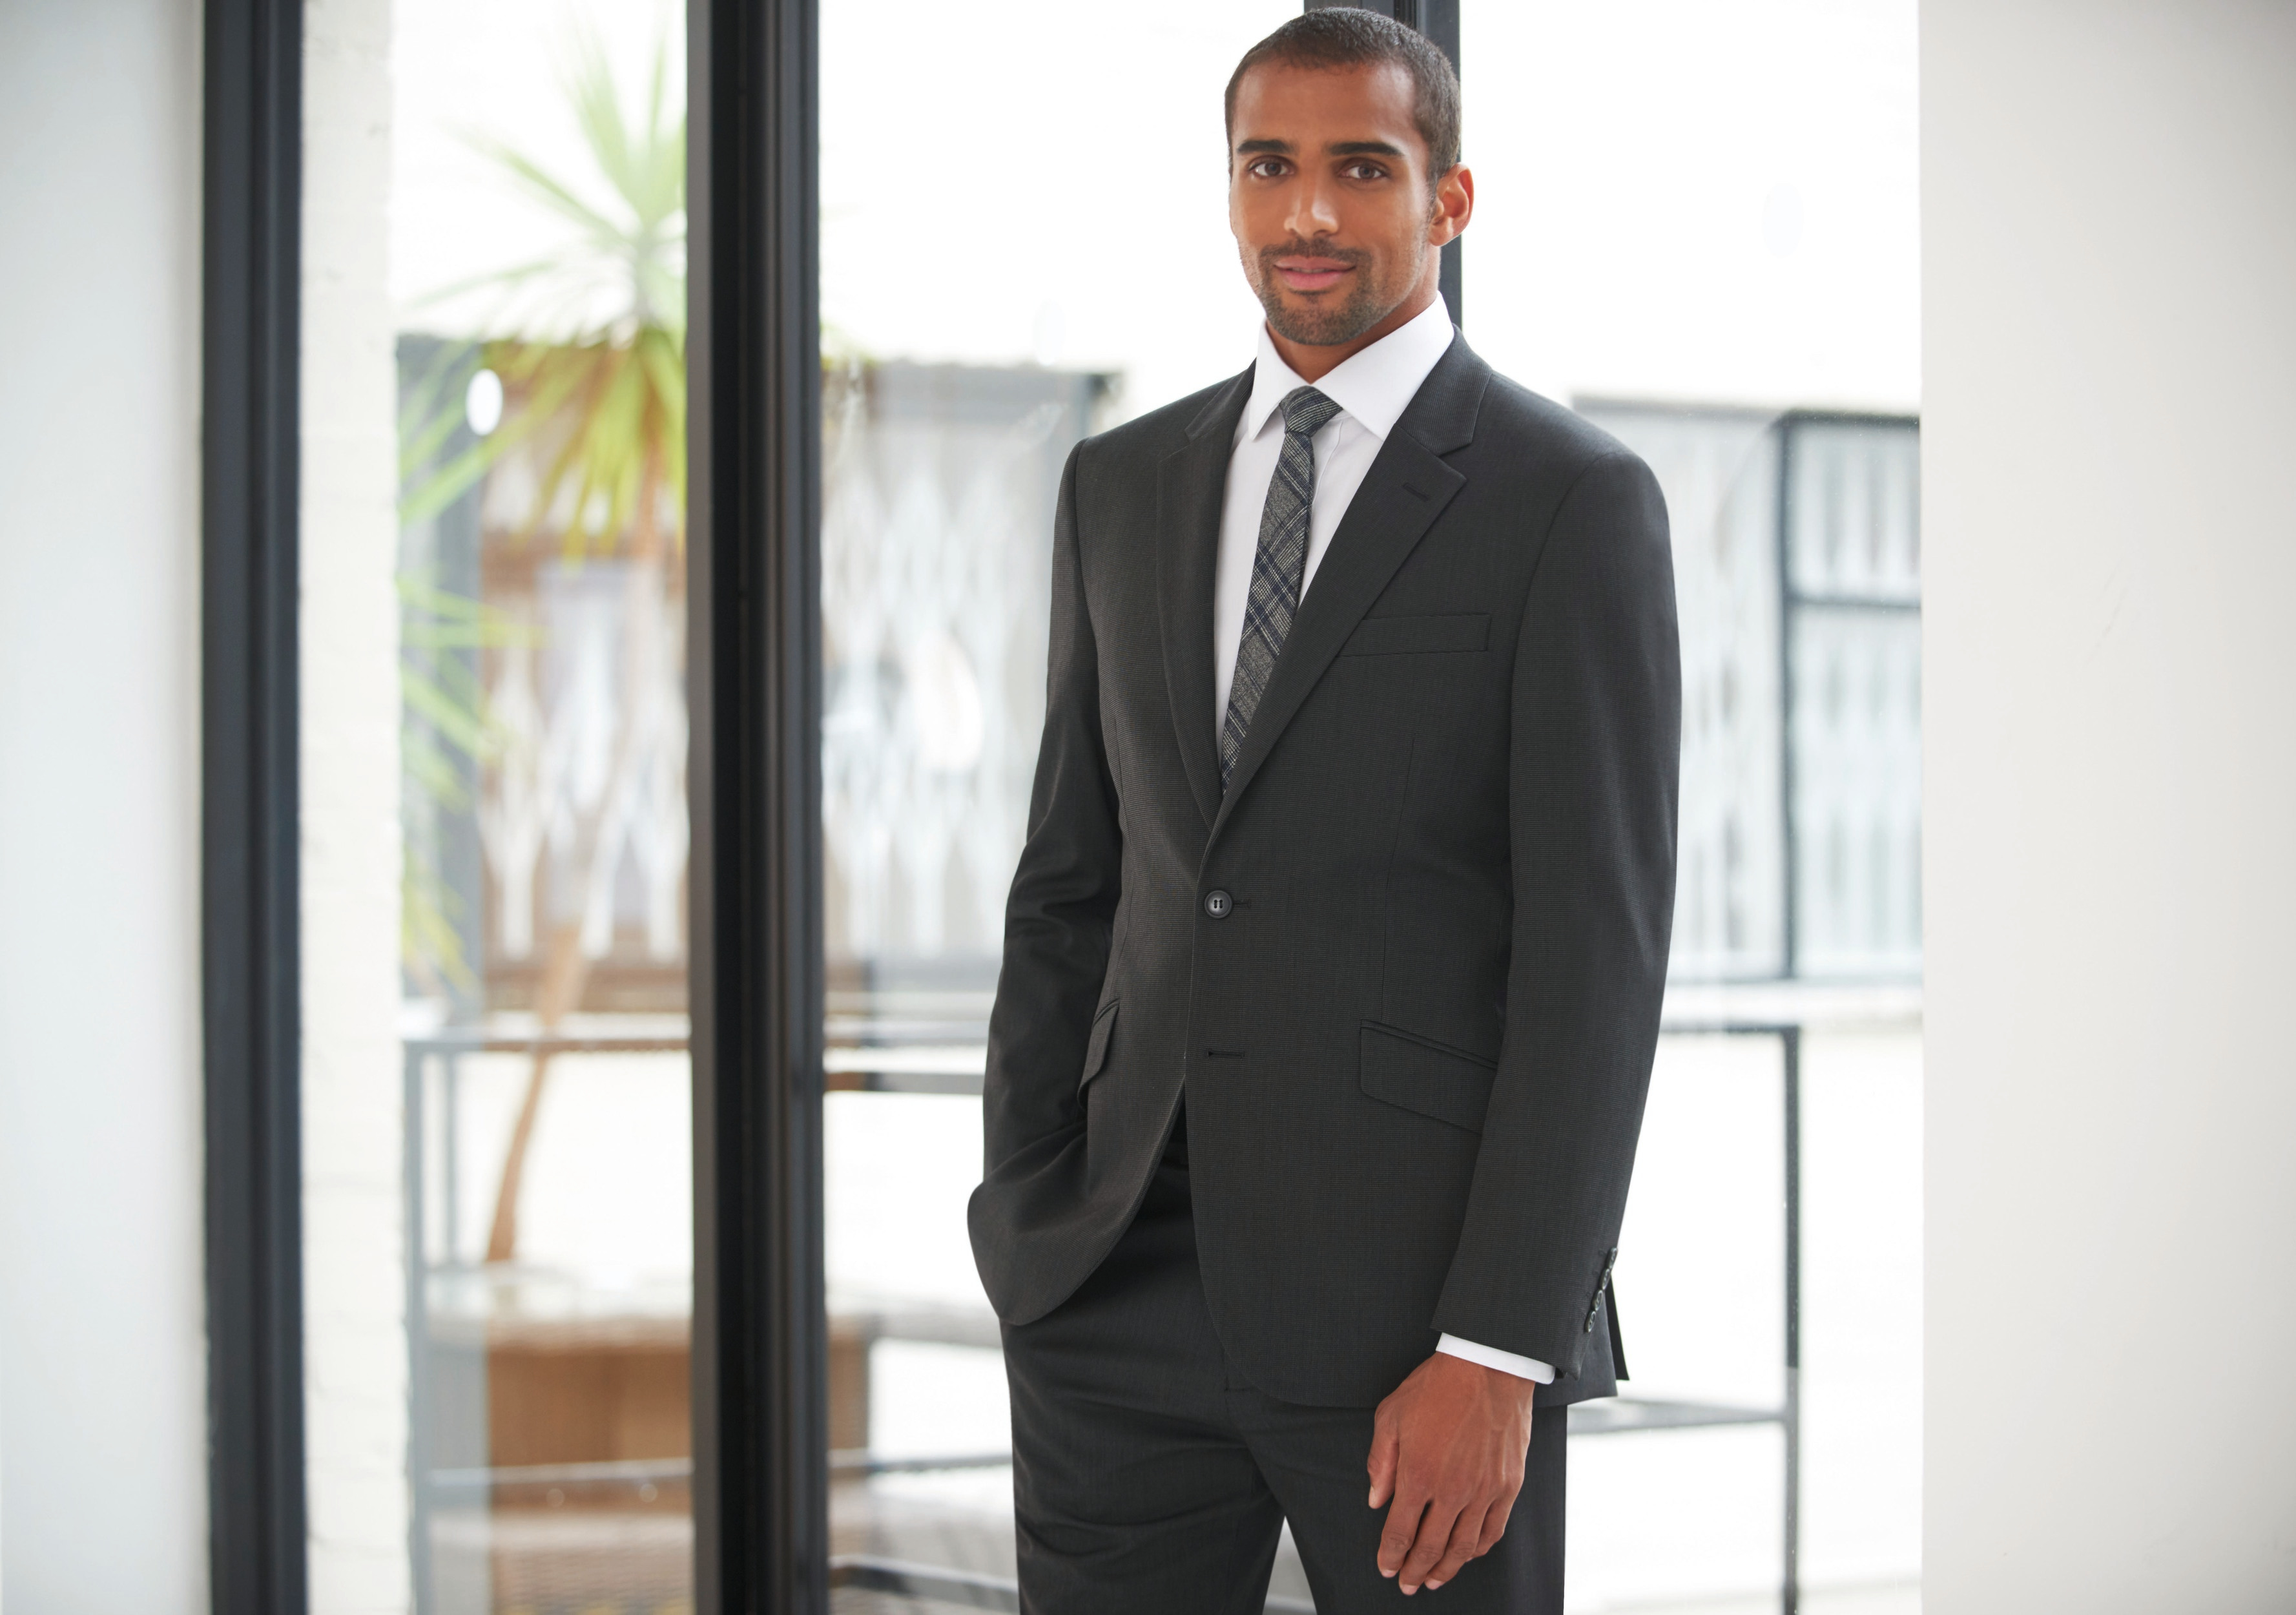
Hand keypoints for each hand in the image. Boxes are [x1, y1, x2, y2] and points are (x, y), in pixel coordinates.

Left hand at [1366, 1352, 1537, 1593]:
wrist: (1488, 1366)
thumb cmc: (1437, 1386)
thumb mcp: (1391, 1416)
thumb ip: (1381, 1462)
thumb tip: (1376, 1499)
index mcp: (1418, 1475)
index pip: (1400, 1532)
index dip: (1390, 1556)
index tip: (1385, 1568)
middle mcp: (1452, 1490)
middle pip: (1431, 1548)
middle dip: (1415, 1572)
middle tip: (1407, 1584)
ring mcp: (1484, 1491)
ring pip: (1463, 1547)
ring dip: (1446, 1569)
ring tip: (1434, 1579)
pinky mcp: (1509, 1485)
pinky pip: (1493, 1530)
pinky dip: (1478, 1549)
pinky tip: (1468, 1554)